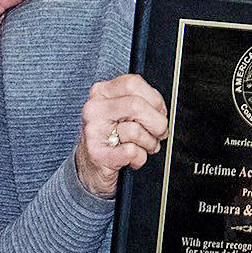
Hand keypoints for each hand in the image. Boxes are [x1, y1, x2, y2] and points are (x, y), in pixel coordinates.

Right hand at [74, 74, 167, 197]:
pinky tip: (132, 159)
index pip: (133, 83)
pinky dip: (140, 158)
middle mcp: (94, 109)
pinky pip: (131, 152)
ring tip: (143, 147)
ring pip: (135, 130)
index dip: (154, 99)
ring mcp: (93, 131)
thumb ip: (140, 102)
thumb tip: (161, 109)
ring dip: (149, 143)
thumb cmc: (112, 138)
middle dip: (157, 123)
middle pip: (137, 105)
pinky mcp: (97, 154)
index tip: (159, 112)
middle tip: (159, 133)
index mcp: (102, 92)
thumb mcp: (122, 112)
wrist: (90, 169)